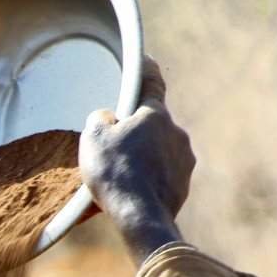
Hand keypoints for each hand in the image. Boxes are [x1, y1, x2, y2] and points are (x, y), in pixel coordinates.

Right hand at [80, 57, 195, 264]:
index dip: (144, 69)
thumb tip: (108, 118)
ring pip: (158, 150)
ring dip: (142, 156)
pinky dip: (147, 179)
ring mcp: (183, 161)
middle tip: (112, 145)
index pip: (151, 82)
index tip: (141, 59)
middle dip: (135, 129)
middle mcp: (175, 133)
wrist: (140, 216)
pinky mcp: (183, 185)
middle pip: (152, 123)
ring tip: (118, 175)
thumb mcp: (93, 138)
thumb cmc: (115, 173)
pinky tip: (129, 192)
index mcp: (155, 114)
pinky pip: (162, 175)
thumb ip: (99, 120)